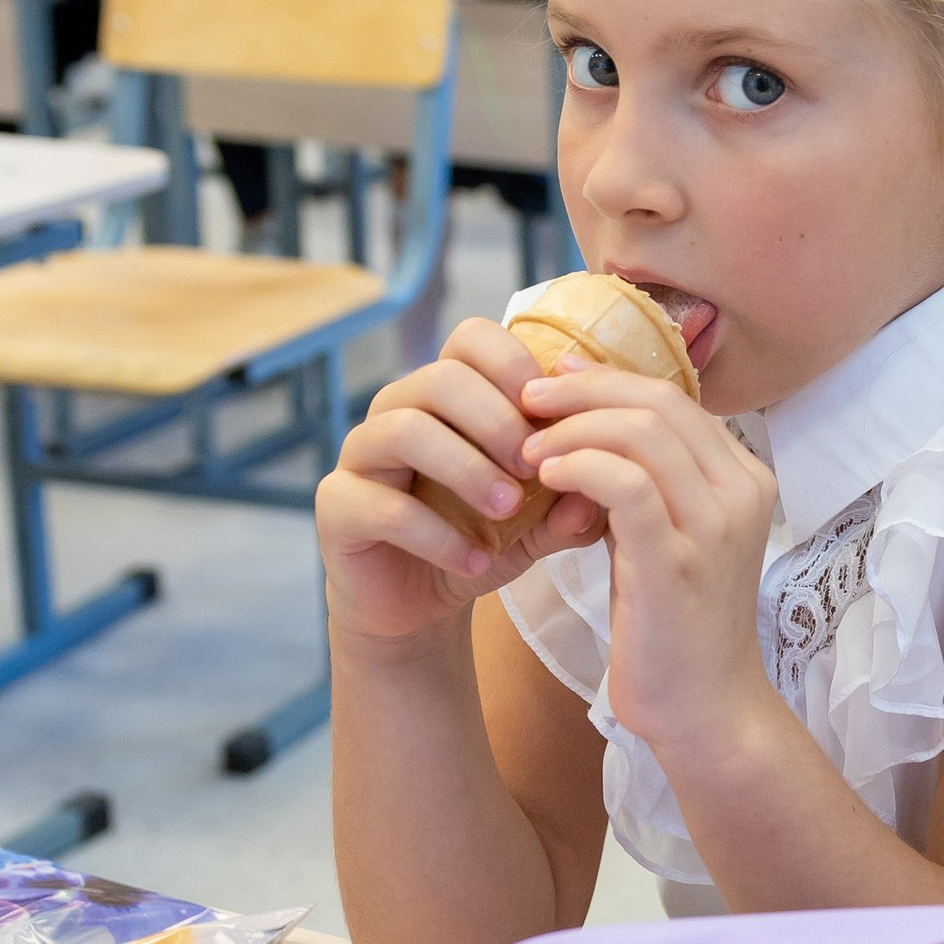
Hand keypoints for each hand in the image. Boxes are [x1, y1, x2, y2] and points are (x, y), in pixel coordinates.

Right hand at [318, 319, 604, 644]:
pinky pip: (381, 504)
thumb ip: (570, 504)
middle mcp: (397, 410)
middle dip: (496, 419)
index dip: (515, 364)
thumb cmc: (479, 541)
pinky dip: (436, 534)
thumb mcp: (537, 523)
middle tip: (535, 467)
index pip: (472, 338)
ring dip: (466, 467)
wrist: (418, 604)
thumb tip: (605, 488)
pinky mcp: (337, 505)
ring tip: (508, 508)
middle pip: (440, 377)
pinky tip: (475, 560)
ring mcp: (361, 454)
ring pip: (404, 429)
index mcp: (445, 394)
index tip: (554, 417)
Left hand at [518, 365, 777, 763]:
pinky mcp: (677, 562)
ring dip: (573, 428)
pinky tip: (547, 476)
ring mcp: (715, 526)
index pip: (675, 397)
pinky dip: (578, 466)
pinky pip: (626, 483)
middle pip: (659, 401)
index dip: (608, 379)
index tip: (553, 379)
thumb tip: (585, 429)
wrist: (705, 709)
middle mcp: (741, 492)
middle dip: (584, 390)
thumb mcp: (668, 538)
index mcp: (744, 479)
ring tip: (528, 446)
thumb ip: (644, 485)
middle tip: (528, 399)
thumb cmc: (675, 626)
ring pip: (642, 431)